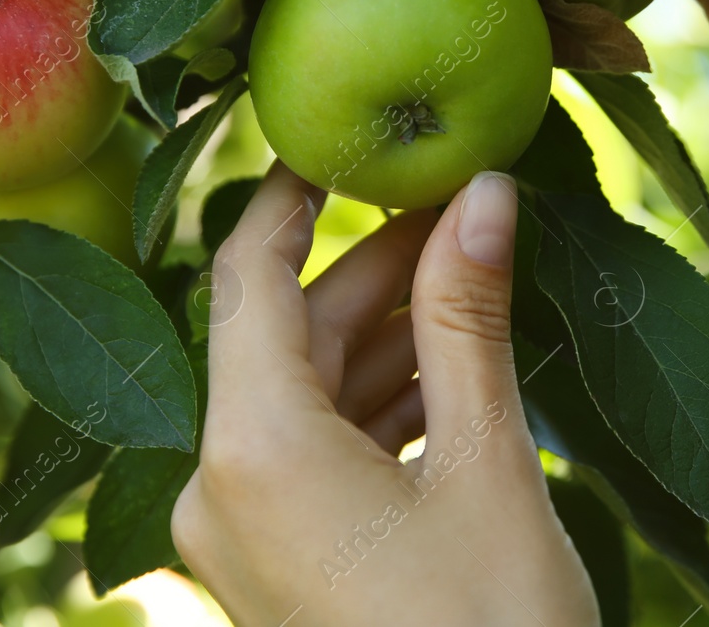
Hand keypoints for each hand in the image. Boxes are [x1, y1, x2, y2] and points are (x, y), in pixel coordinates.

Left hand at [171, 164, 597, 625]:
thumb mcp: (488, 464)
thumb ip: (468, 319)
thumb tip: (484, 193)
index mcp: (254, 450)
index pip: (249, 273)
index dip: (293, 192)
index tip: (344, 138)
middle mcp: (221, 491)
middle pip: (289, 336)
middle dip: (378, 272)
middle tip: (462, 210)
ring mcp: (243, 537)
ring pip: (307, 397)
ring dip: (389, 343)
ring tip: (476, 289)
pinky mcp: (275, 569)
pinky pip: (313, 458)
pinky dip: (377, 412)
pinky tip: (453, 382)